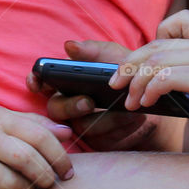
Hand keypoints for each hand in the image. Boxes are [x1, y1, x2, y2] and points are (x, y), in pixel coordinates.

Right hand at [0, 103, 73, 188]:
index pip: (39, 136)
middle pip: (26, 159)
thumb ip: (33, 123)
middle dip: (45, 175)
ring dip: (26, 188)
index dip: (59, 155)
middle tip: (51, 181)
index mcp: (0, 120)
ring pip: (9, 182)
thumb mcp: (0, 115)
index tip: (67, 169)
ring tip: (29, 186)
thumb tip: (66, 132)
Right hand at [26, 40, 173, 150]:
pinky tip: (132, 118)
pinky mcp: (99, 141)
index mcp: (67, 81)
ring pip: (80, 126)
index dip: (35, 81)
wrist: (153, 96)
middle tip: (88, 102)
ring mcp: (82, 124)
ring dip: (103, 118)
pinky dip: (119, 128)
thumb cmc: (127, 72)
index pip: (42, 82)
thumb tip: (69, 46)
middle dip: (70, 106)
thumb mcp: (113, 56)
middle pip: (55, 109)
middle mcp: (69, 104)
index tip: (37, 81)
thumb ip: (92, 51)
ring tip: (124, 110)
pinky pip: (102, 139)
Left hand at [108, 10, 188, 138]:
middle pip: (154, 44)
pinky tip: (148, 103)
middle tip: (115, 84)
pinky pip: (166, 76)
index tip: (145, 64)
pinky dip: (150, 89)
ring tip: (130, 101)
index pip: (174, 21)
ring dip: (135, 82)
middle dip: (128, 64)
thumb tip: (167, 100)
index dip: (153, 39)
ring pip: (155, 60)